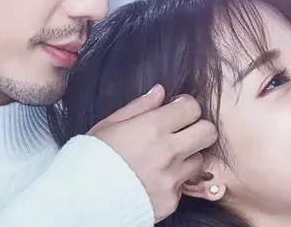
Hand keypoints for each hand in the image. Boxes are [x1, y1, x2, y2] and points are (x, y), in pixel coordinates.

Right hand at [87, 85, 216, 221]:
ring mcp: (171, 178)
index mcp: (151, 128)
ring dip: (187, 155)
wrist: (82, 199)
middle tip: (183, 131)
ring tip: (166, 158)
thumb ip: (139, 106)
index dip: (186, 106)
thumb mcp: (109, 124)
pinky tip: (155, 178)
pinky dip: (174, 180)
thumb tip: (160, 92)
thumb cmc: (91, 158)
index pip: (192, 107)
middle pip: (208, 131)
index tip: (178, 109)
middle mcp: (167, 152)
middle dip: (198, 127)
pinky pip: (183, 184)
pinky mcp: (171, 200)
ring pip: (199, 159)